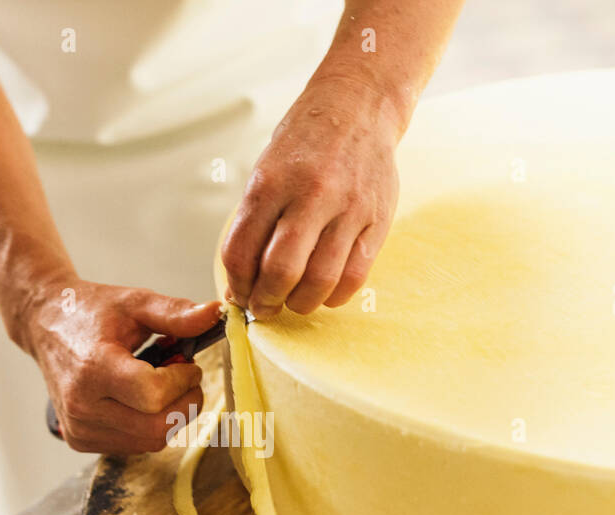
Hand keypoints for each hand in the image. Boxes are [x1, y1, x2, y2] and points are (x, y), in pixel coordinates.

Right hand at [20, 278, 219, 454]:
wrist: (46, 326)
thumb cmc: (92, 312)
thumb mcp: (135, 302)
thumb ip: (175, 313)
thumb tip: (215, 314)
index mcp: (93, 367)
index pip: (154, 394)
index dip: (182, 380)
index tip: (186, 363)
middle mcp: (82, 405)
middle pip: (156, 427)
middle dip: (185, 403)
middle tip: (185, 377)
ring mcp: (80, 428)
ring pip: (150, 441)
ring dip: (170, 416)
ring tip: (160, 384)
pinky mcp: (80, 441)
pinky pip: (134, 446)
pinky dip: (150, 426)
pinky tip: (140, 400)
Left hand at [222, 75, 402, 318]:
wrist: (358, 107)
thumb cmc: (305, 143)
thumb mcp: (266, 172)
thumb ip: (254, 224)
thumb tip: (242, 282)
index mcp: (270, 183)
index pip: (240, 252)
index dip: (236, 285)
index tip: (239, 296)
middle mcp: (309, 194)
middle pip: (280, 271)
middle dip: (266, 302)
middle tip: (265, 307)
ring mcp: (347, 208)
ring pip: (320, 280)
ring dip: (300, 303)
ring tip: (294, 301)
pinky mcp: (377, 219)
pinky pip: (355, 275)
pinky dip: (335, 295)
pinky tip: (325, 292)